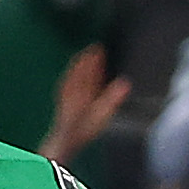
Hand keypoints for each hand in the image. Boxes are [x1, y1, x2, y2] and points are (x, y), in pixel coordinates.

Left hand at [40, 42, 130, 162]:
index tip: (100, 47)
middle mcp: (72, 88)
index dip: (94, 56)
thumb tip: (125, 84)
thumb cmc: (82, 129)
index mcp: (81, 88)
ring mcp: (66, 93)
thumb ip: (113, 98)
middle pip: (79, 68)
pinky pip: (68, 82)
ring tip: (86, 59)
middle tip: (94, 49)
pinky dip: (73, 76)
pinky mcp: (63, 100)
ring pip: (73, 74)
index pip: (88, 67)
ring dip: (80, 66)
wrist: (65, 141)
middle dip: (87, 58)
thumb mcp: (102, 114)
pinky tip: (76, 78)